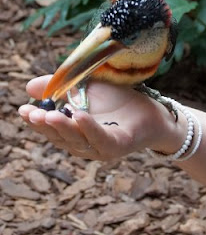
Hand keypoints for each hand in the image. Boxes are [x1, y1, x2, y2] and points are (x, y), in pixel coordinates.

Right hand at [18, 75, 173, 160]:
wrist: (155, 111)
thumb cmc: (120, 101)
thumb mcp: (87, 89)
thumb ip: (61, 88)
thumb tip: (29, 87)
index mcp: (75, 133)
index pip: (51, 130)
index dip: (36, 121)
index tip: (22, 109)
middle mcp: (85, 145)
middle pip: (61, 137)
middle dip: (44, 126)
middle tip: (30, 113)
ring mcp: (101, 148)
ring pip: (77, 140)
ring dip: (62, 128)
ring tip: (49, 115)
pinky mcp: (118, 145)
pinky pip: (101, 138)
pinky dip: (89, 128)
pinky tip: (78, 115)